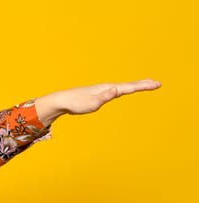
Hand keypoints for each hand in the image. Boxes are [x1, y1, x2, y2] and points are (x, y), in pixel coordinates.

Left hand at [34, 79, 161, 126]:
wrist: (61, 101)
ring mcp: (102, 90)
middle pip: (128, 85)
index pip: (129, 87)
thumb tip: (115, 90)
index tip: (157, 84)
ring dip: (135, 86)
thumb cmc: (76, 103)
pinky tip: (122, 91)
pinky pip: (115, 91)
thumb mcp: (92, 103)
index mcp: (108, 89)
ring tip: (145, 85)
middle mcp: (106, 87)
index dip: (143, 86)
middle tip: (157, 83)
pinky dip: (124, 89)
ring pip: (122, 87)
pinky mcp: (97, 94)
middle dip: (143, 84)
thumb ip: (105, 97)